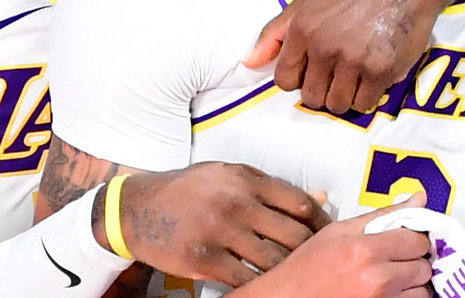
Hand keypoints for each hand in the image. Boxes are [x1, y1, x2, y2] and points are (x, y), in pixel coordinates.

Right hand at [116, 163, 331, 286]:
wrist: (136, 208)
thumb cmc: (188, 190)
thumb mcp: (228, 177)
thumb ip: (271, 188)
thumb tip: (320, 197)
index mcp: (246, 178)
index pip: (300, 204)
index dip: (321, 224)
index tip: (328, 236)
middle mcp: (236, 202)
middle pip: (293, 236)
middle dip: (310, 254)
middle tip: (316, 265)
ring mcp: (220, 232)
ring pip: (273, 263)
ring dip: (287, 275)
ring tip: (294, 279)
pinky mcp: (203, 259)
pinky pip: (245, 281)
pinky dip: (259, 287)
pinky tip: (264, 287)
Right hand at [238, 192, 434, 297]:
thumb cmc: (308, 268)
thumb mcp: (339, 231)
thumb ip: (383, 215)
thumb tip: (418, 198)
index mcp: (364, 250)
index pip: (417, 240)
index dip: (413, 238)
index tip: (404, 239)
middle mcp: (376, 280)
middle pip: (423, 266)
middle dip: (413, 261)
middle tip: (394, 260)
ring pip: (422, 292)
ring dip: (412, 285)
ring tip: (391, 279)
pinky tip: (388, 293)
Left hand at [244, 0, 456, 113]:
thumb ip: (275, 32)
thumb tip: (249, 63)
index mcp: (302, 29)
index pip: (284, 80)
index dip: (299, 78)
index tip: (313, 70)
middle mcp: (324, 47)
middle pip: (311, 97)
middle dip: (322, 89)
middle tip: (338, 72)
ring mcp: (353, 60)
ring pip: (337, 105)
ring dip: (345, 95)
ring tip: (355, 75)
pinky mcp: (381, 70)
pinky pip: (364, 104)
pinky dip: (367, 95)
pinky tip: (372, 75)